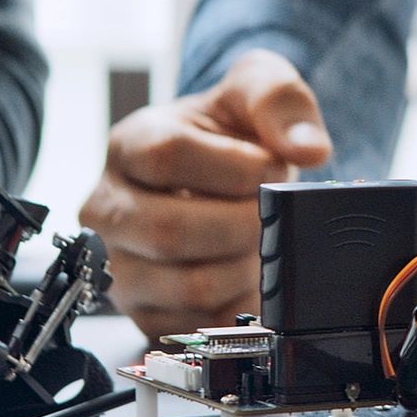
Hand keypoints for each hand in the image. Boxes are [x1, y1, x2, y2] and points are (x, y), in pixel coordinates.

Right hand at [81, 50, 332, 336]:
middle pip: (170, 231)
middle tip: (273, 216)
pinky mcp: (144, 314)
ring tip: (260, 244)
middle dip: (243, 227)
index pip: (166, 156)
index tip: (274, 169)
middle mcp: (107, 208)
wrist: (220, 183)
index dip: (234, 168)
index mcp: (129, 145)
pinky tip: (248, 276)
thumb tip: (309, 150)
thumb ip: (281, 101)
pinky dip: (239, 306)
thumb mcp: (255, 91)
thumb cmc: (231, 136)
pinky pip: (200, 324)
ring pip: (188, 286)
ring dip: (246, 270)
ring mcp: (118, 267)